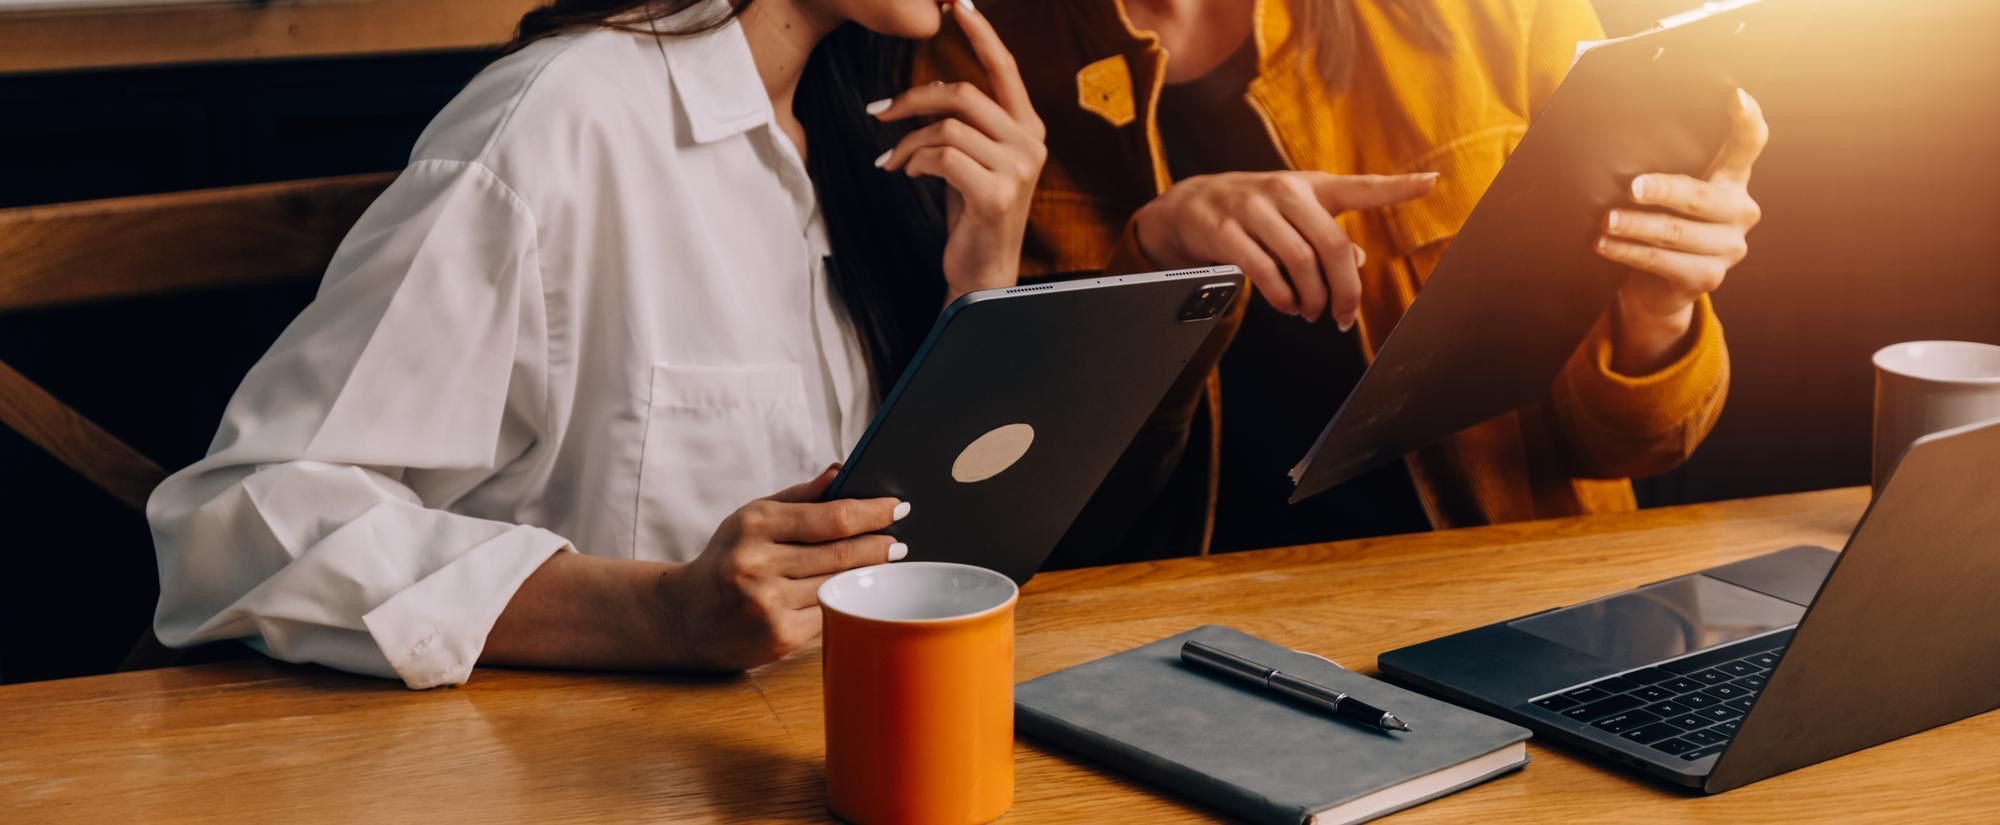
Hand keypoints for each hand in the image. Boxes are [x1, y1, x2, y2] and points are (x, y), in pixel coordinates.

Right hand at [656, 465, 907, 670]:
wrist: (685, 616)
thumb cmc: (728, 557)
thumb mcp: (753, 517)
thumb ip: (800, 496)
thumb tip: (842, 472)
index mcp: (755, 525)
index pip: (830, 517)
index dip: (871, 513)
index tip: (897, 507)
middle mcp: (758, 564)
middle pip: (841, 553)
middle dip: (878, 546)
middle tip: (900, 542)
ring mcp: (768, 604)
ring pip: (838, 585)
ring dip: (868, 575)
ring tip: (885, 564)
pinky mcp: (777, 637)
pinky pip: (828, 615)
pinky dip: (845, 601)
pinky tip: (856, 592)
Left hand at [870, 0, 1045, 304]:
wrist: (983, 275)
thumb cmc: (972, 215)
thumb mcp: (972, 160)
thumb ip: (965, 124)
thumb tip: (930, 88)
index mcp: (1028, 130)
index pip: (1004, 69)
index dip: (981, 33)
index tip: (957, 3)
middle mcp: (1031, 144)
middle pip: (964, 93)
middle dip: (913, 99)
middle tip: (879, 111)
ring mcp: (1019, 169)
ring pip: (948, 127)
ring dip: (909, 142)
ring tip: (894, 162)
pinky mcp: (997, 193)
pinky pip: (943, 157)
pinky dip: (916, 163)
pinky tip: (910, 176)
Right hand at [1130, 171, 1438, 328]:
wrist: (1190, 205)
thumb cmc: (1257, 212)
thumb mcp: (1295, 215)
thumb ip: (1330, 236)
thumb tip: (1358, 264)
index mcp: (1311, 186)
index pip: (1361, 186)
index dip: (1398, 186)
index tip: (1432, 180)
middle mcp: (1285, 192)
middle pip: (1333, 246)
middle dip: (1345, 291)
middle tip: (1344, 317)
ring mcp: (1253, 208)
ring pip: (1300, 262)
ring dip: (1312, 298)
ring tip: (1311, 313)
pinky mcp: (1225, 230)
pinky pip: (1264, 271)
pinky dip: (1282, 297)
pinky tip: (1287, 306)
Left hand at [1597, 88, 1768, 372]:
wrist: (1655, 286)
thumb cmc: (1654, 221)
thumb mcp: (1662, 190)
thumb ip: (1657, 162)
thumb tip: (1611, 129)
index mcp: (1732, 178)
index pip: (1749, 144)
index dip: (1748, 120)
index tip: (1736, 96)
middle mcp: (1740, 210)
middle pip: (1701, 196)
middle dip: (1664, 191)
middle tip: (1630, 187)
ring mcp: (1729, 247)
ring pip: (1677, 232)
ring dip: (1636, 226)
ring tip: (1605, 220)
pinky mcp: (1709, 279)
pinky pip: (1663, 262)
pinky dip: (1629, 252)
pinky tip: (1603, 244)